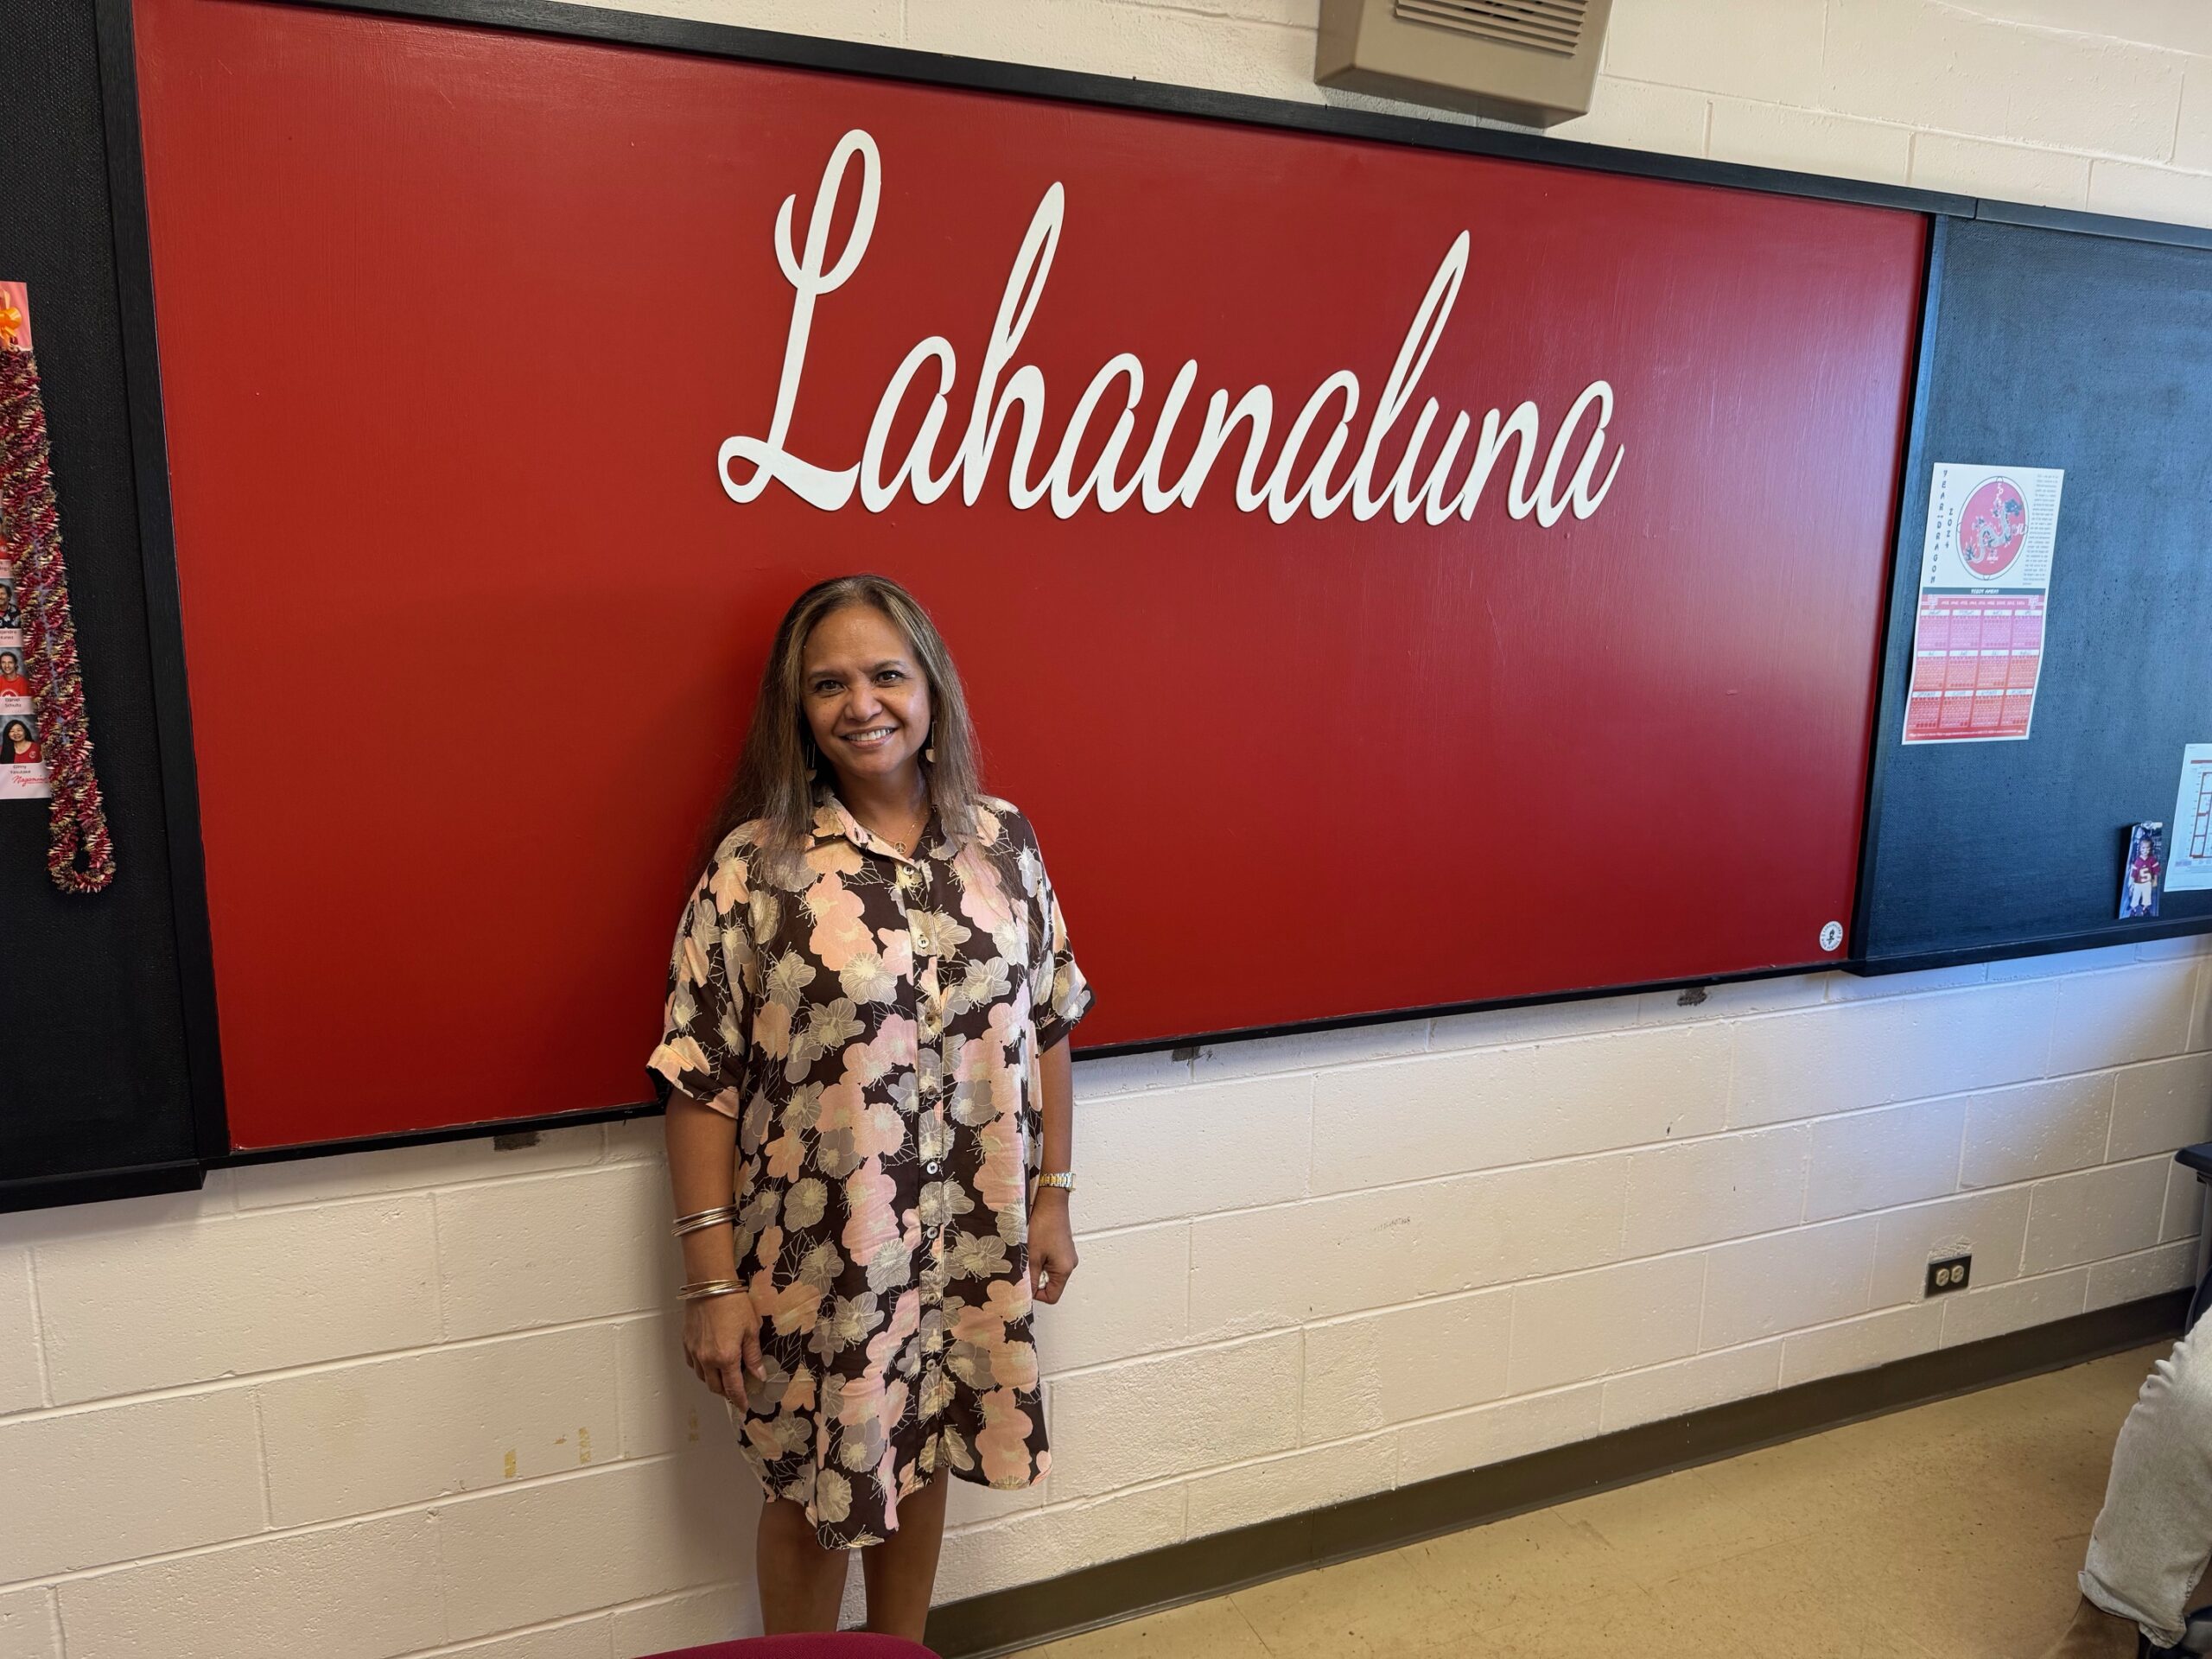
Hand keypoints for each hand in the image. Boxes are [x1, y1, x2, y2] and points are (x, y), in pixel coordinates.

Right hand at [684, 1293, 764, 1398]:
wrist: (710, 1285)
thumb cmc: (734, 1303)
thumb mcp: (751, 1329)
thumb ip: (753, 1355)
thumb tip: (759, 1375)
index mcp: (726, 1358)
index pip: (733, 1388)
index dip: (739, 1400)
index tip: (744, 1407)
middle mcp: (707, 1359)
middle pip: (715, 1387)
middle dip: (726, 1393)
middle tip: (736, 1391)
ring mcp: (694, 1351)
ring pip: (702, 1377)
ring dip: (713, 1381)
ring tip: (723, 1377)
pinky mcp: (686, 1342)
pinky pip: (692, 1363)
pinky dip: (701, 1368)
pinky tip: (708, 1363)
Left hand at [1030, 1189, 1078, 1304]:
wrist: (1051, 1202)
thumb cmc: (1044, 1225)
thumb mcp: (1032, 1255)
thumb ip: (1029, 1277)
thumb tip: (1024, 1293)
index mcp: (1064, 1270)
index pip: (1052, 1297)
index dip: (1036, 1294)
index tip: (1024, 1283)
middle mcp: (1069, 1265)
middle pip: (1051, 1285)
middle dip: (1035, 1279)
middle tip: (1024, 1266)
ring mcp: (1067, 1256)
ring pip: (1049, 1273)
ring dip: (1036, 1268)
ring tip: (1029, 1254)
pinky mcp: (1063, 1249)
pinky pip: (1051, 1262)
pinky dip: (1040, 1259)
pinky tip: (1034, 1247)